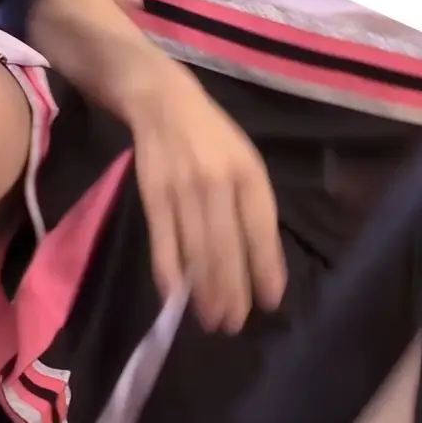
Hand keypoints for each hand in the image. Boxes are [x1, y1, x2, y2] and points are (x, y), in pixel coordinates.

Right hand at [126, 66, 287, 332]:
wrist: (160, 98)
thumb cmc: (212, 136)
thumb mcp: (244, 160)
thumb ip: (253, 206)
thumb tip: (262, 262)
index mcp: (248, 174)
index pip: (261, 230)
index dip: (266, 268)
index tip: (269, 302)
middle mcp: (218, 182)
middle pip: (227, 246)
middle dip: (232, 290)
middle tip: (234, 324)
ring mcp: (183, 188)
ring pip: (196, 248)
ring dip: (203, 289)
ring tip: (211, 319)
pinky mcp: (152, 192)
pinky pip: (162, 238)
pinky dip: (167, 269)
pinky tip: (173, 296)